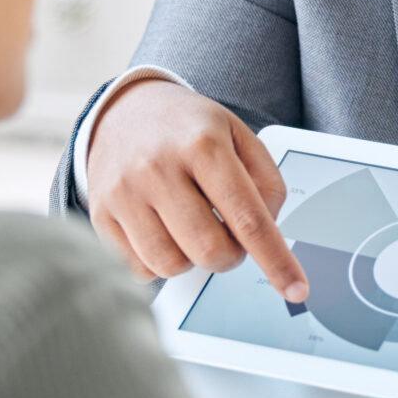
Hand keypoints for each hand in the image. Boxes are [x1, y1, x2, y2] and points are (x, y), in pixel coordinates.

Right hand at [86, 80, 307, 300]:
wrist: (124, 109)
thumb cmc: (188, 129)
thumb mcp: (238, 135)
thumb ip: (266, 182)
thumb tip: (268, 235)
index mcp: (202, 145)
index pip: (247, 218)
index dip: (275, 260)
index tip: (296, 289)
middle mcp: (158, 167)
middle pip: (210, 251)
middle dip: (230, 256)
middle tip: (227, 235)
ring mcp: (124, 192)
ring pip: (172, 266)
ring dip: (192, 259)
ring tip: (190, 227)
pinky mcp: (101, 213)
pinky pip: (139, 269)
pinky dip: (159, 261)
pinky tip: (161, 231)